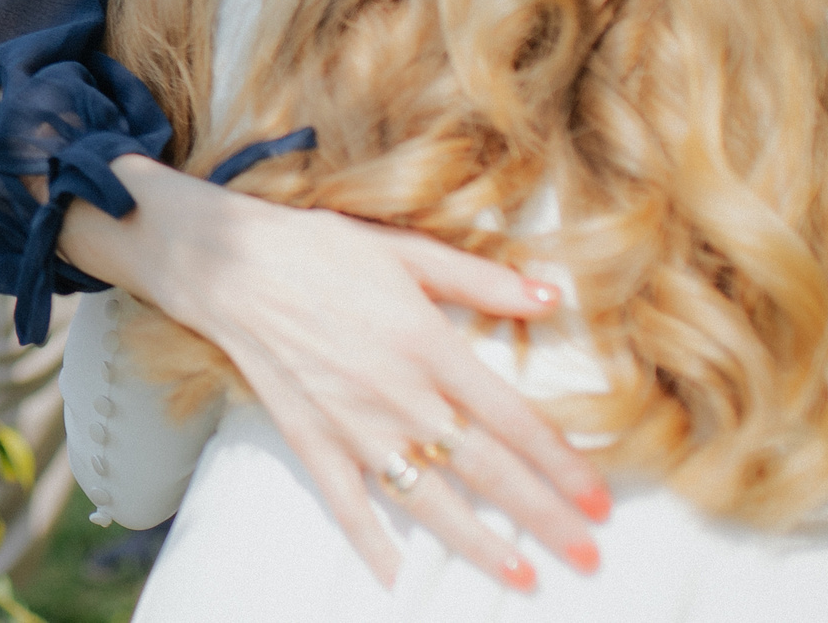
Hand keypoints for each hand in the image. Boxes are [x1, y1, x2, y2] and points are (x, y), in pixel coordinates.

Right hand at [61, 157, 606, 591]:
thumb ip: (480, 279)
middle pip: (485, 469)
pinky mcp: (310, 439)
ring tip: (522, 578)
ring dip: (478, 544)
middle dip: (543, 517)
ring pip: (427, 499)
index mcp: (429, 344)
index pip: (513, 418)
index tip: (599, 499)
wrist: (228, 262)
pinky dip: (370, 543)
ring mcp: (353, 424)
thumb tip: (550, 294)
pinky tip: (396, 578)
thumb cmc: (320, 248)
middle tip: (589, 555)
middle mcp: (399, 394)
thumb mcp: (406, 249)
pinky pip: (346, 503)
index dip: (562, 463)